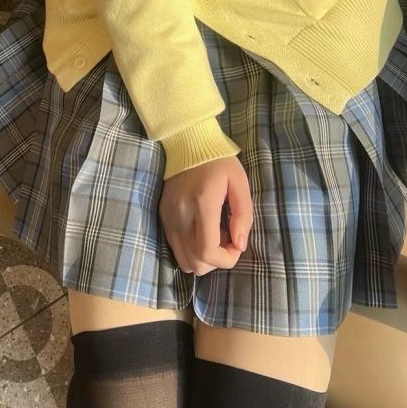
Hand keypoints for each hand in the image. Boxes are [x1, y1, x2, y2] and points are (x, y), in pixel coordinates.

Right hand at [159, 155, 252, 274]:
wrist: (187, 142)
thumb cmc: (218, 161)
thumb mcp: (239, 183)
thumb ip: (243, 215)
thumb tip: (240, 245)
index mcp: (202, 204)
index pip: (207, 252)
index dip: (226, 260)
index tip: (237, 245)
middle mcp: (180, 215)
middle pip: (195, 264)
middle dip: (215, 260)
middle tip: (226, 237)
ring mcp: (168, 217)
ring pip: (183, 260)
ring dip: (202, 256)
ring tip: (213, 233)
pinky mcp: (163, 216)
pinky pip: (176, 247)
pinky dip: (191, 247)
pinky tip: (200, 228)